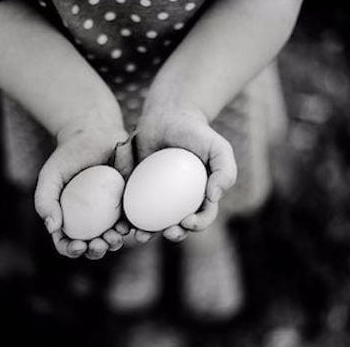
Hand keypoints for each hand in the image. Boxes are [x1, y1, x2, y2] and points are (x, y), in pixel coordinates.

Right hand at [34, 115, 133, 259]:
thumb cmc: (68, 156)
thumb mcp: (50, 175)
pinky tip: (127, 226)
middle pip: (93, 245)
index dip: (71, 250)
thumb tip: (53, 228)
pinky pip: (130, 220)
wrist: (94, 134)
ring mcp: (110, 213)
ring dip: (114, 244)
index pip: (67, 243)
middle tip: (99, 244)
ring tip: (114, 238)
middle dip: (96, 251)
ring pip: (113, 237)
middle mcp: (90, 221)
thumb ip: (45, 200)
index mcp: (69, 219)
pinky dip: (129, 227)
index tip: (77, 245)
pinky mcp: (128, 202)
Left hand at [133, 98, 237, 241]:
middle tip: (167, 232)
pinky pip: (133, 207)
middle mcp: (180, 202)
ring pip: (153, 222)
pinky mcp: (137, 190)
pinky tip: (124, 222)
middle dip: (173, 235)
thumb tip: (214, 198)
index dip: (197, 225)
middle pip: (178, 226)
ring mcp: (158, 198)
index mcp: (202, 197)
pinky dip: (128, 217)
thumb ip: (225, 171)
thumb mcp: (219, 148)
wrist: (168, 116)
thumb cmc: (197, 132)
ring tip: (140, 235)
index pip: (203, 217)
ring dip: (147, 234)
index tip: (187, 221)